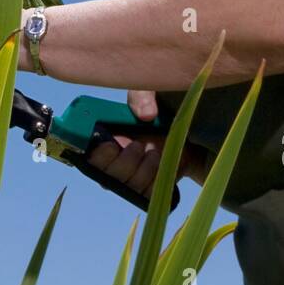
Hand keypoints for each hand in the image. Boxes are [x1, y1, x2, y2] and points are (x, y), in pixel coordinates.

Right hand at [86, 89, 209, 194]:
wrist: (193, 128)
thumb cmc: (165, 106)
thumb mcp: (152, 89)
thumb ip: (143, 94)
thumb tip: (146, 115)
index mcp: (108, 136)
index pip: (90, 155)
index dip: (99, 155)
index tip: (114, 145)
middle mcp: (116, 159)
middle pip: (107, 177)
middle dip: (124, 163)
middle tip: (139, 145)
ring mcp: (133, 176)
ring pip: (128, 186)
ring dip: (143, 171)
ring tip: (155, 153)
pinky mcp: (150, 187)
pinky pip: (146, 195)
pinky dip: (155, 181)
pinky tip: (163, 164)